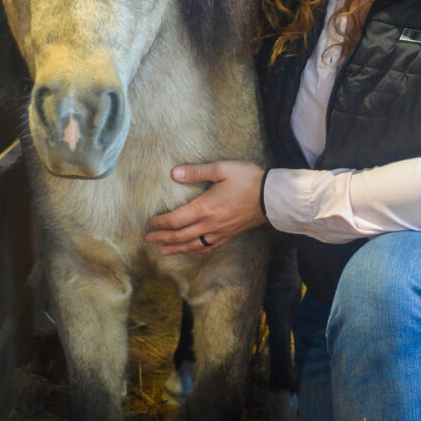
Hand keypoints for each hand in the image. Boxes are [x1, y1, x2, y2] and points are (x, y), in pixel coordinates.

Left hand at [145, 160, 265, 255]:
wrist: (272, 197)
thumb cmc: (248, 180)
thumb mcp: (223, 169)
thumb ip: (197, 171)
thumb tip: (175, 173)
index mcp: (205, 207)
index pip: (176, 219)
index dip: (160, 222)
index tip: (149, 222)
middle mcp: (210, 224)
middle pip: (180, 236)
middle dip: (162, 238)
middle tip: (148, 239)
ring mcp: (220, 232)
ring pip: (193, 245)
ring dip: (176, 248)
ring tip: (163, 251)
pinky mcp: (229, 235)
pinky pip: (209, 247)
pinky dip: (196, 251)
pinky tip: (191, 251)